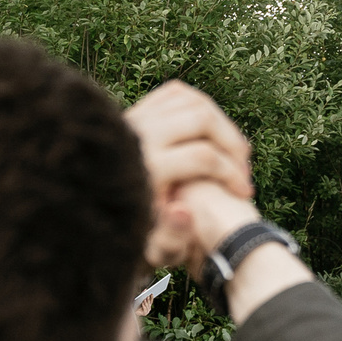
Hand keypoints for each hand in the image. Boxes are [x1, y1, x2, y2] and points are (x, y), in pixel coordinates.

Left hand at [126, 81, 255, 268]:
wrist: (96, 204)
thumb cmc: (134, 232)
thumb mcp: (151, 247)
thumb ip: (172, 239)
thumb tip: (186, 211)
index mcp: (146, 168)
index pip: (204, 157)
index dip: (232, 174)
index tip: (245, 192)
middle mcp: (141, 135)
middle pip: (203, 119)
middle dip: (233, 144)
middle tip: (244, 169)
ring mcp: (138, 117)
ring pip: (196, 102)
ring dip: (224, 125)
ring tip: (235, 152)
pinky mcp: (138, 108)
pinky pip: (179, 94)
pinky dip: (204, 107)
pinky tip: (215, 132)